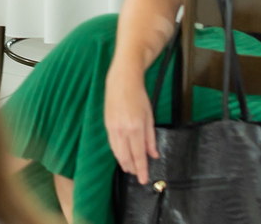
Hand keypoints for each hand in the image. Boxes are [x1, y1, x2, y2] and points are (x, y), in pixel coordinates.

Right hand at [105, 63, 158, 184]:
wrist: (122, 81)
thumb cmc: (138, 96)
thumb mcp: (149, 117)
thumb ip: (151, 138)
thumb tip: (153, 154)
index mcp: (135, 128)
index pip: (138, 155)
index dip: (141, 169)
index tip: (143, 179)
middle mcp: (122, 130)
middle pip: (125, 157)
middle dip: (132, 168)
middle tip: (138, 175)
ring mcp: (112, 127)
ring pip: (117, 152)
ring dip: (123, 162)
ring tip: (130, 168)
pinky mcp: (107, 124)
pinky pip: (112, 144)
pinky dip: (117, 152)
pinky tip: (121, 155)